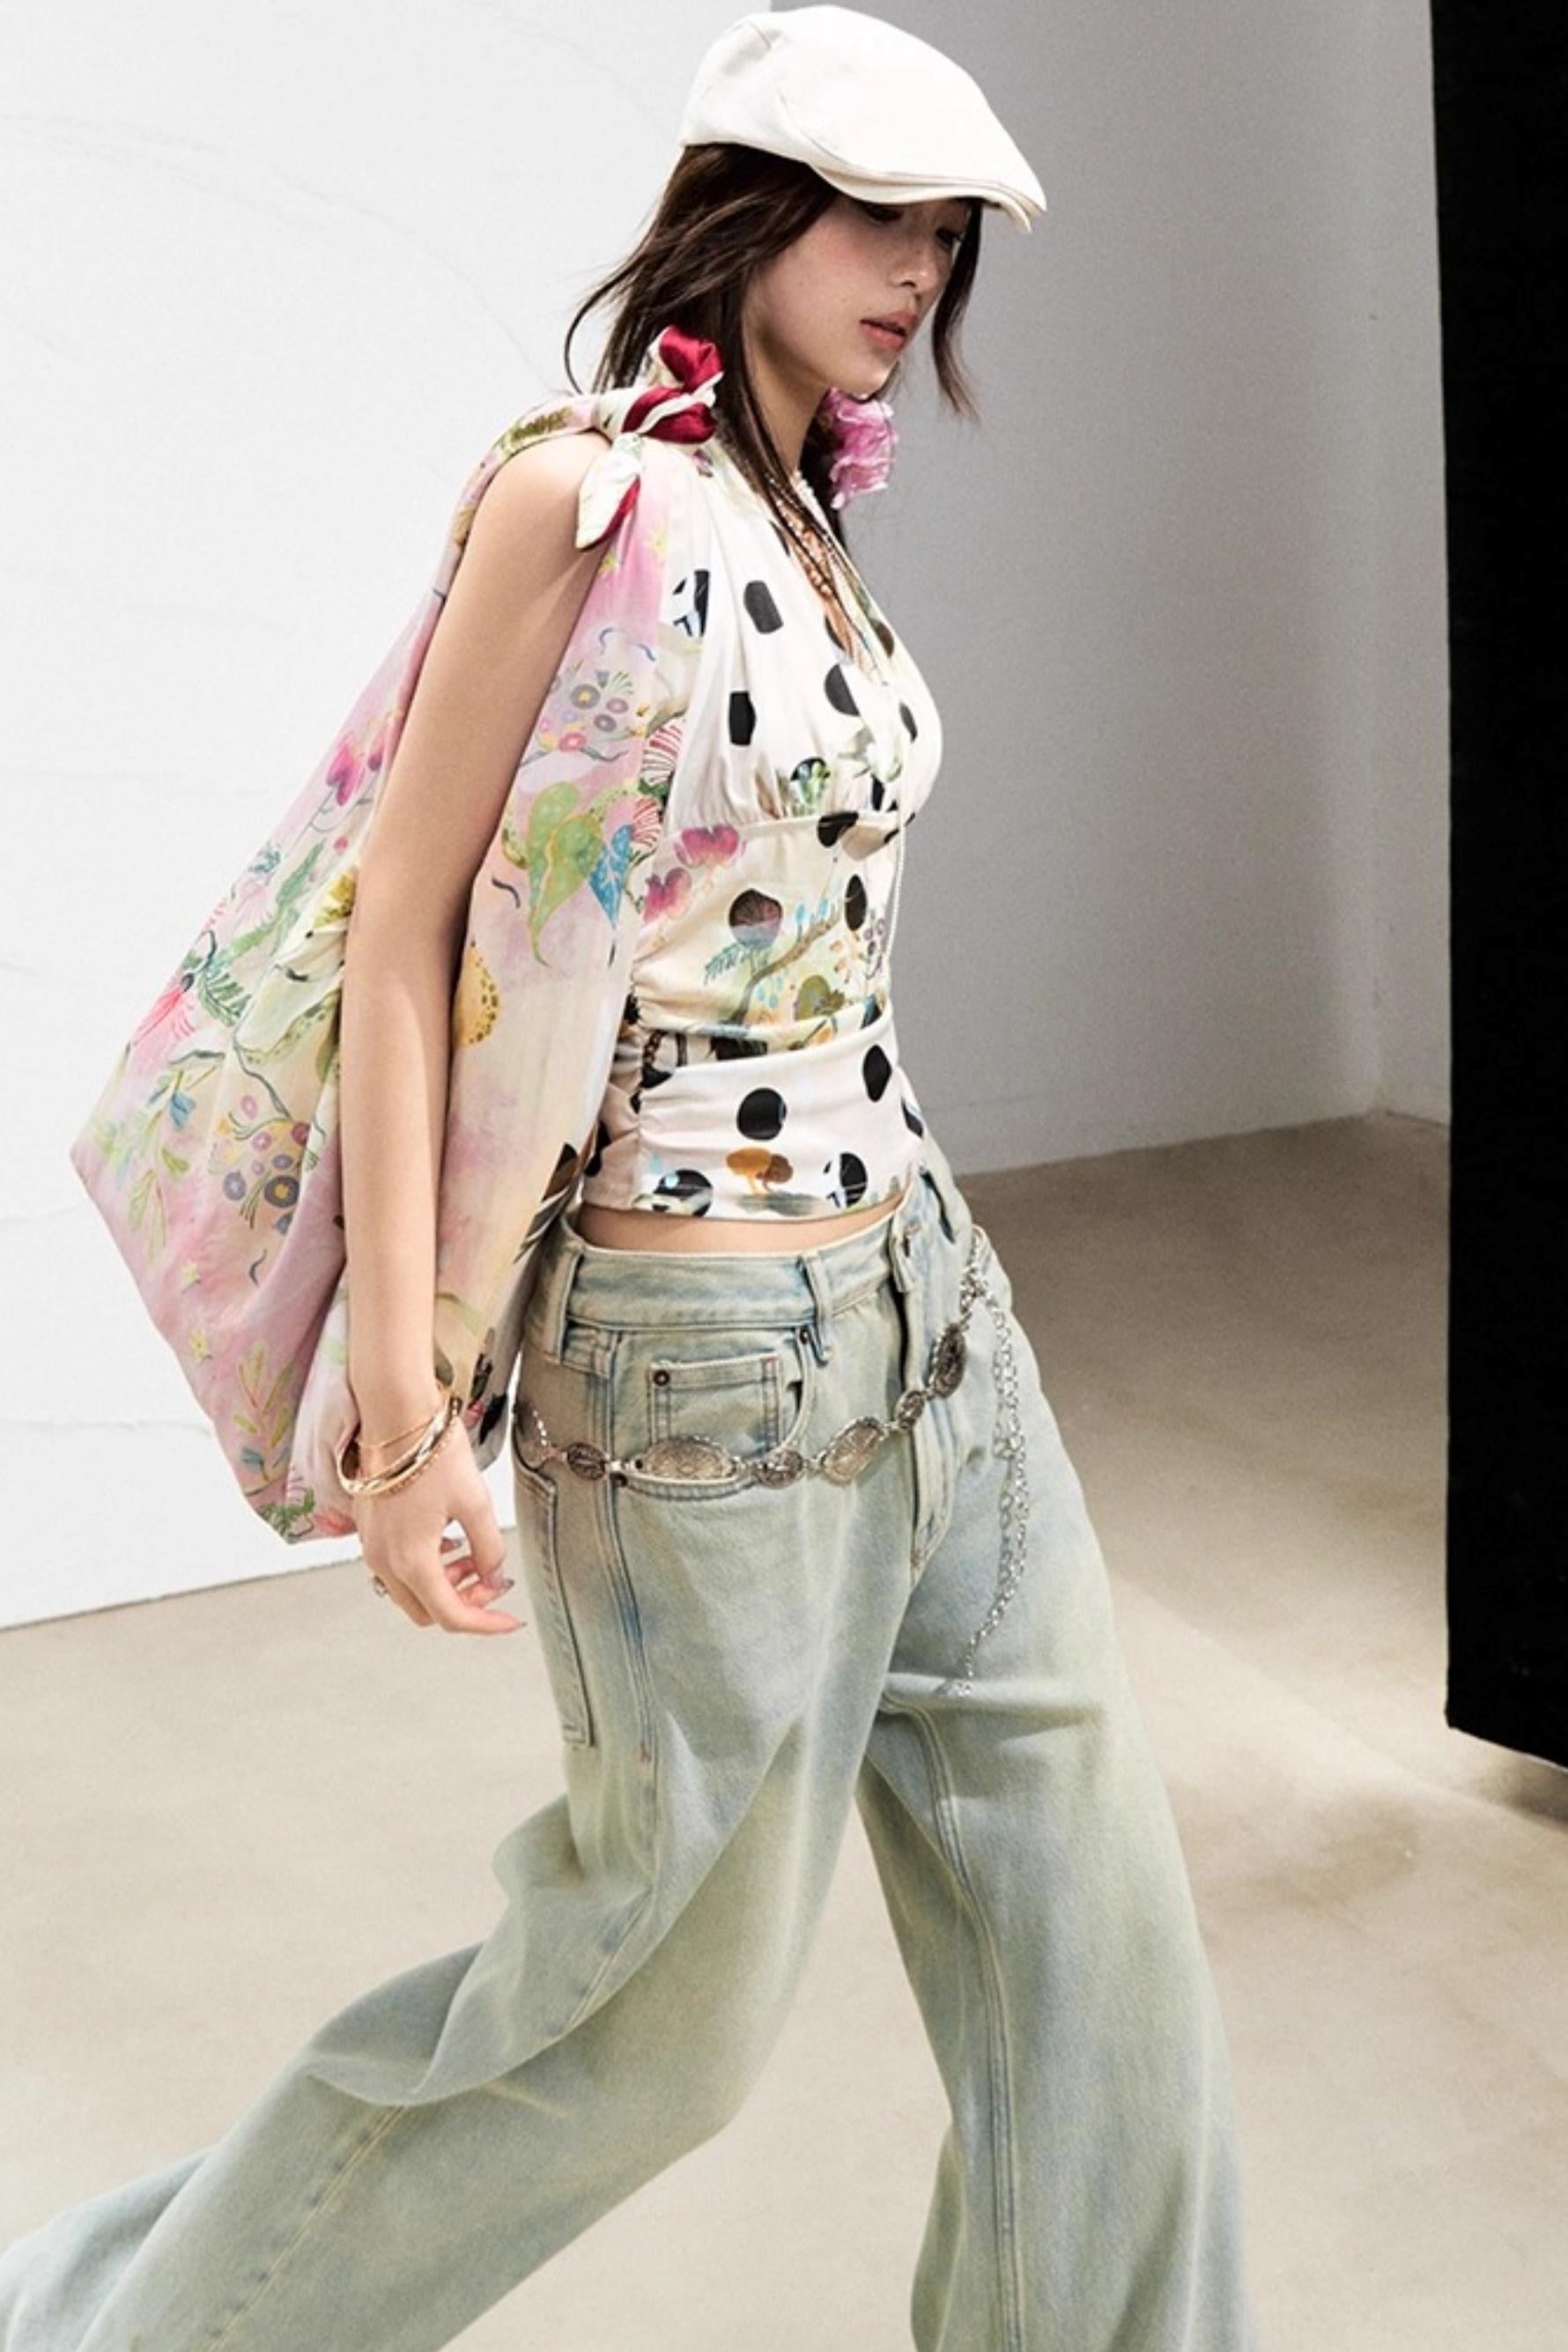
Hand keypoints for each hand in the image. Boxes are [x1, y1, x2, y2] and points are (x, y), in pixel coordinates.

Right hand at [353, 1419, 521, 1634]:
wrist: (395, 1415)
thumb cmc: (432, 1452)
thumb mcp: (475, 1502)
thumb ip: (489, 1548)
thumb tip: (495, 1577)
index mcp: (411, 1560)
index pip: (451, 1615)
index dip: (486, 1624)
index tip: (510, 1620)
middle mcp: (383, 1561)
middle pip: (427, 1611)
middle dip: (463, 1602)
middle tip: (490, 1579)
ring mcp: (371, 1547)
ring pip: (410, 1591)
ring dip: (444, 1584)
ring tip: (472, 1555)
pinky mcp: (368, 1530)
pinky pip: (396, 1567)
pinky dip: (425, 1566)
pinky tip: (447, 1540)